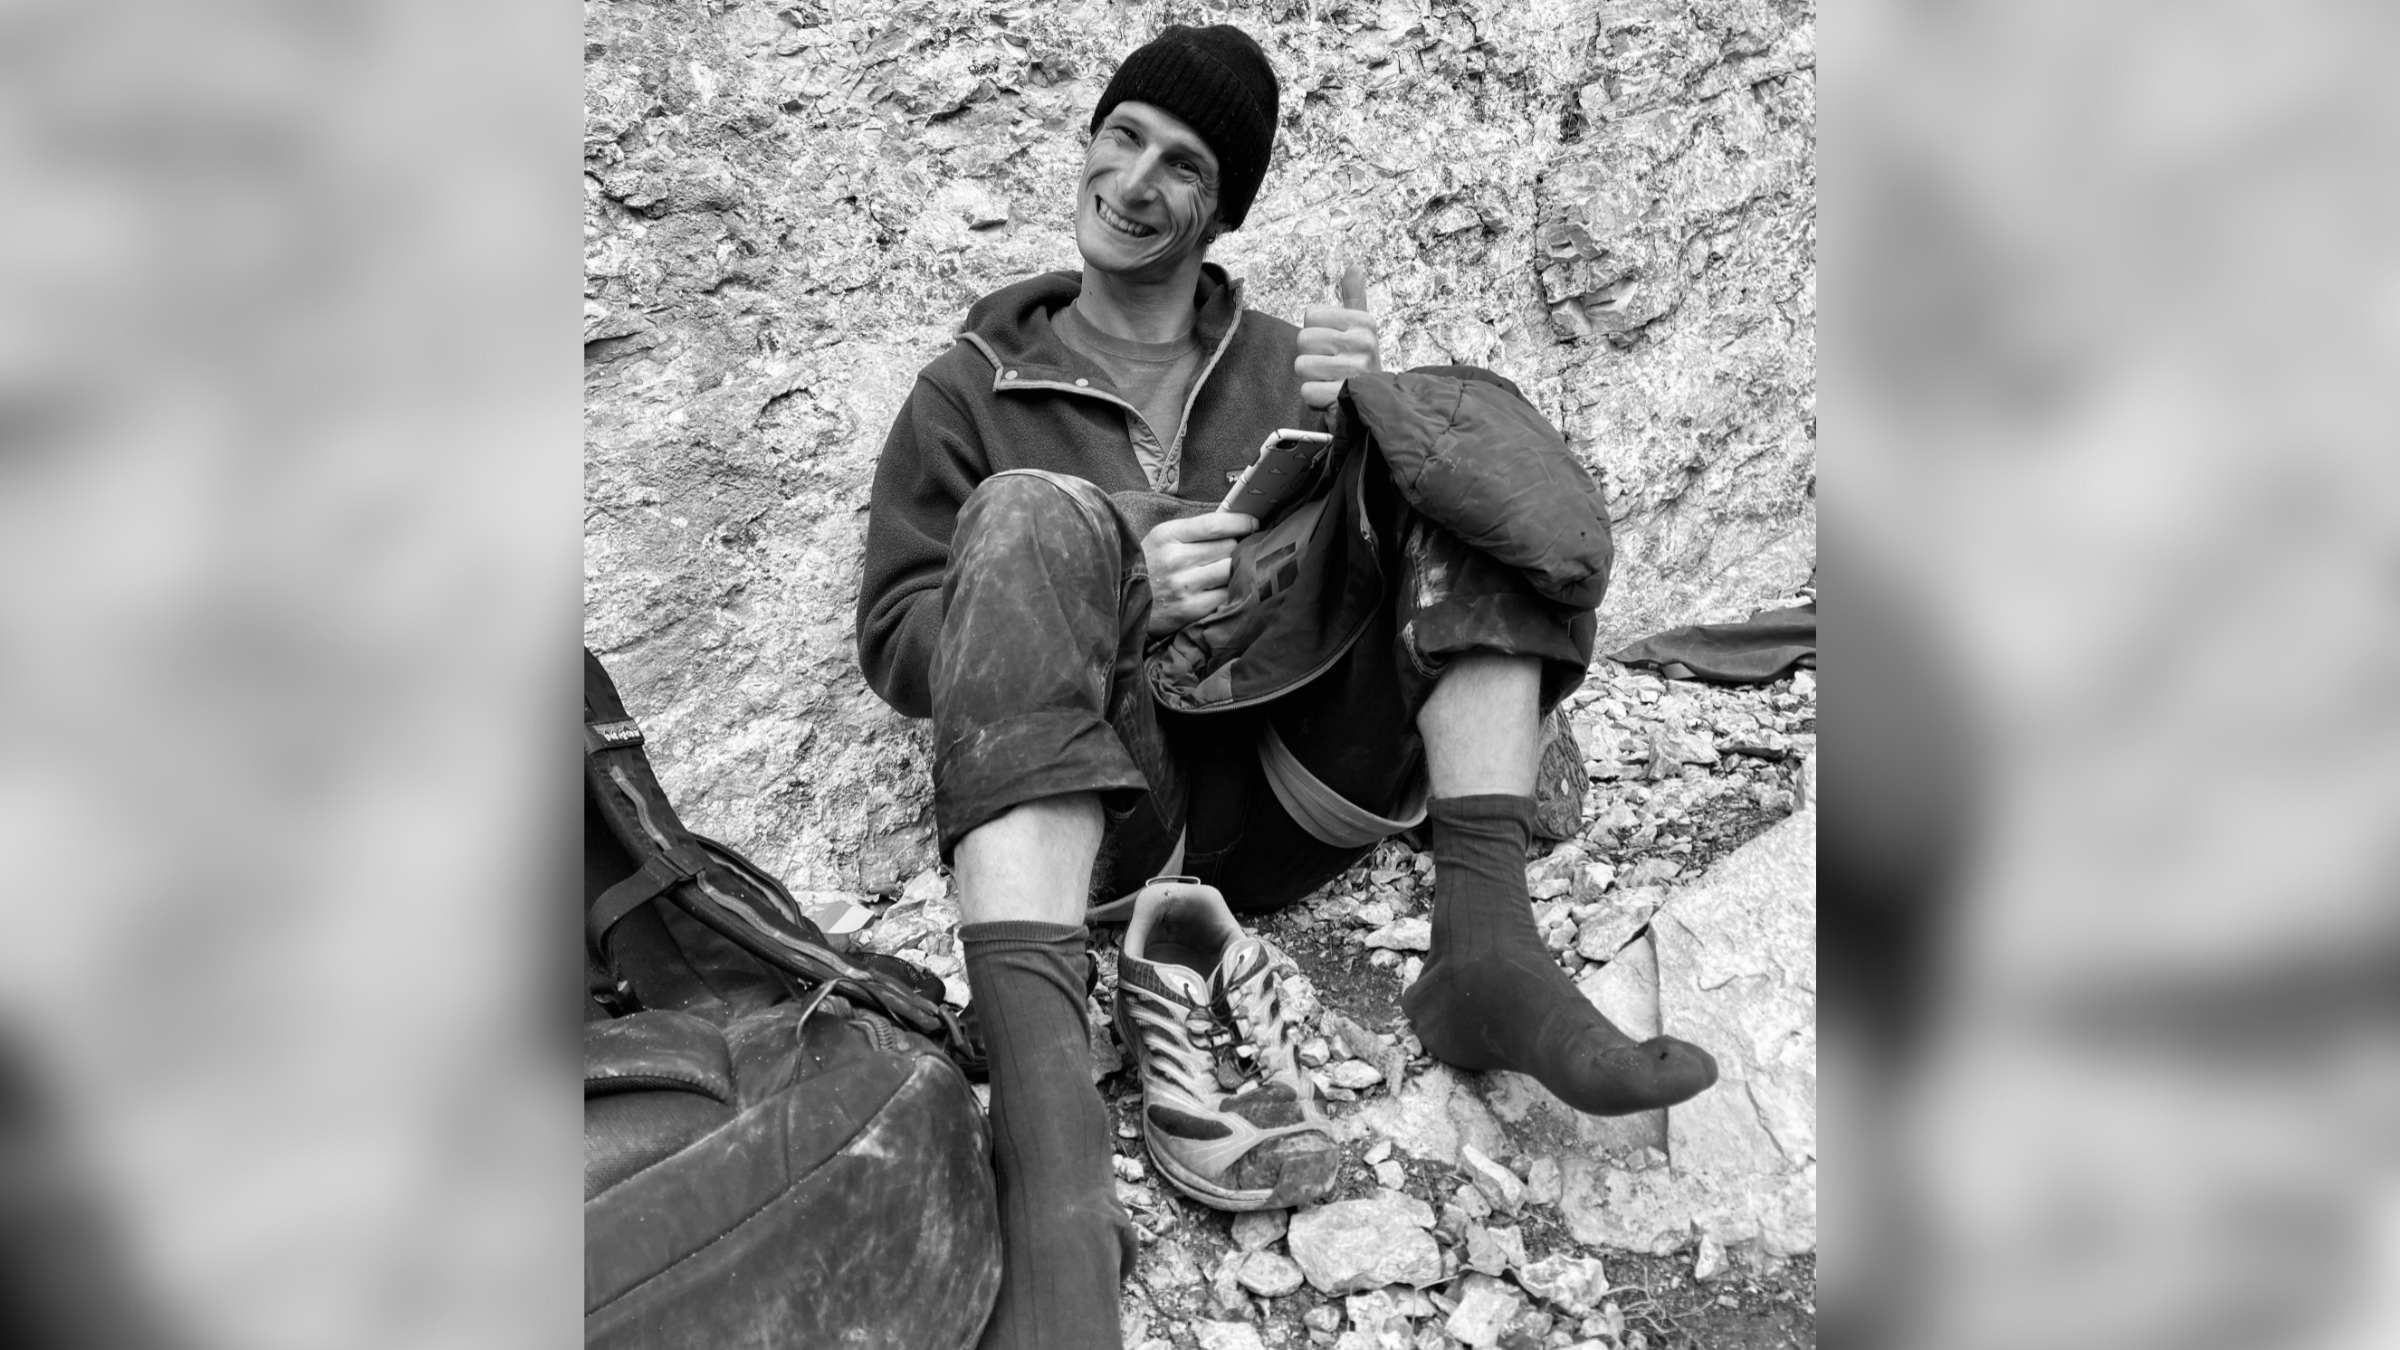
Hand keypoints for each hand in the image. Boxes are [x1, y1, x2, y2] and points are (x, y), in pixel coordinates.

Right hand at [1142, 511, 1257, 635]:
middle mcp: (1176, 559)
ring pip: (1230, 570)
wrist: (1123, 602)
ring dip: (1233, 570)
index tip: (1254, 523)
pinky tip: (1220, 589)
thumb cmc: (1150, 566)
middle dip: (1235, 548)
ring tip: (1226, 571)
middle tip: (1232, 552)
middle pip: (1229, 547)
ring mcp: (1184, 586)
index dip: (1241, 522)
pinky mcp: (1192, 609)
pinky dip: (1228, 591)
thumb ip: (1194, 531)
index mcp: (1168, 535)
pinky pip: (1225, 594)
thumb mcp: (1162, 539)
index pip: (1215, 524)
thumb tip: (1235, 524)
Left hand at [1295, 263, 1380, 409]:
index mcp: (1363, 322)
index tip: (1334, 347)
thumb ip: (1354, 298)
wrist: (1376, 406)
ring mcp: (1357, 370)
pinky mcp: (1345, 396)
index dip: (1315, 334)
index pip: (1310, 315)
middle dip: (1311, 357)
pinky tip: (1331, 398)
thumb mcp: (1359, 330)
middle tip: (1331, 368)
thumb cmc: (1359, 365)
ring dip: (1311, 379)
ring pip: (1302, 366)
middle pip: (1303, 339)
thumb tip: (1354, 266)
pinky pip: (1306, 391)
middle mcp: (1364, 342)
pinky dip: (1314, 399)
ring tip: (1331, 382)